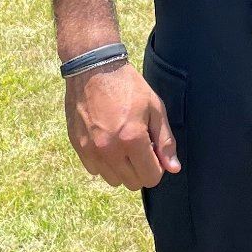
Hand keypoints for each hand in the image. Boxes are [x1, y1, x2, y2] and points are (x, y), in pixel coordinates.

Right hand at [64, 61, 179, 190]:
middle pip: (132, 183)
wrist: (92, 69)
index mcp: (132, 139)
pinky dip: (103, 163)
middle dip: (141, 169)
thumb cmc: (128, 86)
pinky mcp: (78, 146)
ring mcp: (91, 150)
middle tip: (139, 147)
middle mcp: (110, 150)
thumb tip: (173, 168)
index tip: (154, 152)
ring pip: (113, 180)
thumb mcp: (154, 108)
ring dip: (122, 169)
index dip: (157, 167)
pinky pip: (95, 170)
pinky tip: (107, 143)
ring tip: (122, 145)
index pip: (151, 177)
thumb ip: (165, 141)